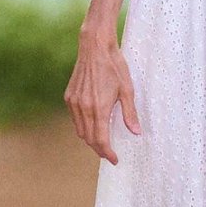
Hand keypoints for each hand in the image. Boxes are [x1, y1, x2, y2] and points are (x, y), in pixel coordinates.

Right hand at [65, 23, 140, 163]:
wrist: (94, 47)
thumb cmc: (114, 66)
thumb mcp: (127, 90)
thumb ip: (130, 113)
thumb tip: (136, 133)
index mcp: (99, 108)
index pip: (101, 140)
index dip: (107, 153)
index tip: (114, 159)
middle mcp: (83, 108)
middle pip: (89, 139)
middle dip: (99, 149)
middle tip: (110, 153)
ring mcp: (74, 102)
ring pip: (80, 131)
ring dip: (90, 139)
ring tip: (101, 141)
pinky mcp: (69, 97)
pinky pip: (75, 119)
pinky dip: (82, 126)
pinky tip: (92, 124)